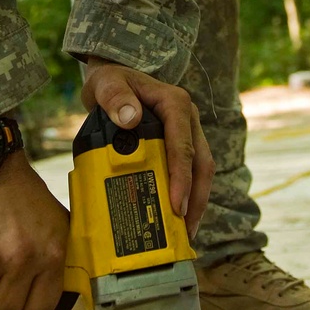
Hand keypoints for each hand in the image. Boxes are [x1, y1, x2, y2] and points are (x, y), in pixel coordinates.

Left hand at [82, 57, 214, 236]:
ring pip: (201, 170)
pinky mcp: (179, 145)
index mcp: (175, 103)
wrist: (114, 79)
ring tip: (186, 230)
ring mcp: (186, 133)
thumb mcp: (108, 84)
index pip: (183, 144)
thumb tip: (129, 119)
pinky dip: (187, 194)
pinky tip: (178, 216)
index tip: (176, 203)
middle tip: (186, 227)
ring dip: (196, 199)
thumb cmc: (112, 81)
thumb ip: (115, 98)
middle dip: (196, 196)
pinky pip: (190, 171)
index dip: (182, 176)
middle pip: (201, 162)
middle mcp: (188, 119)